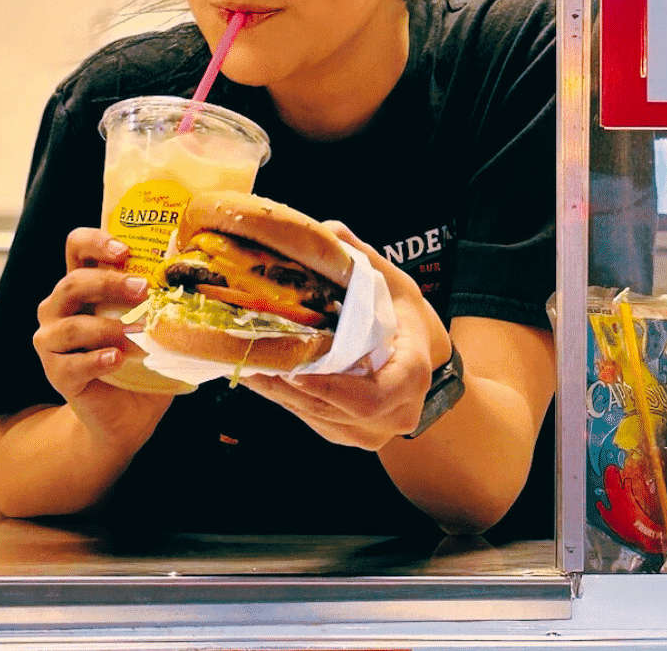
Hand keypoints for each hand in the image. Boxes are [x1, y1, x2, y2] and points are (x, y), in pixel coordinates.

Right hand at [33, 227, 173, 443]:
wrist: (125, 417)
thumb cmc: (140, 364)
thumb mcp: (152, 328)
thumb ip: (163, 305)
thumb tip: (201, 284)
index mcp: (82, 287)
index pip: (77, 248)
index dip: (96, 242)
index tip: (125, 251)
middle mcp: (59, 308)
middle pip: (73, 283)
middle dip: (109, 283)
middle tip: (143, 290)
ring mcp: (52, 341)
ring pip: (71, 325)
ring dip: (108, 327)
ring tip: (139, 332)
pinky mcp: (56, 373)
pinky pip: (70, 364)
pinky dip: (96, 360)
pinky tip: (117, 359)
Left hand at [242, 222, 450, 450]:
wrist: (424, 360)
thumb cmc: (408, 320)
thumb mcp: (395, 284)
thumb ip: (361, 259)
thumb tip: (326, 231)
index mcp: (411, 375)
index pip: (374, 396)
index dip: (332, 389)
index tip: (295, 373)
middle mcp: (395, 413)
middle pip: (333, 409)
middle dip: (287, 387)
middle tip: (249, 359)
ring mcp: (371, 432)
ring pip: (316, 418)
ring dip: (277, 393)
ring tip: (242, 364)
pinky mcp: (347, 435)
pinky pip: (311, 421)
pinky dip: (283, 398)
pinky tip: (258, 374)